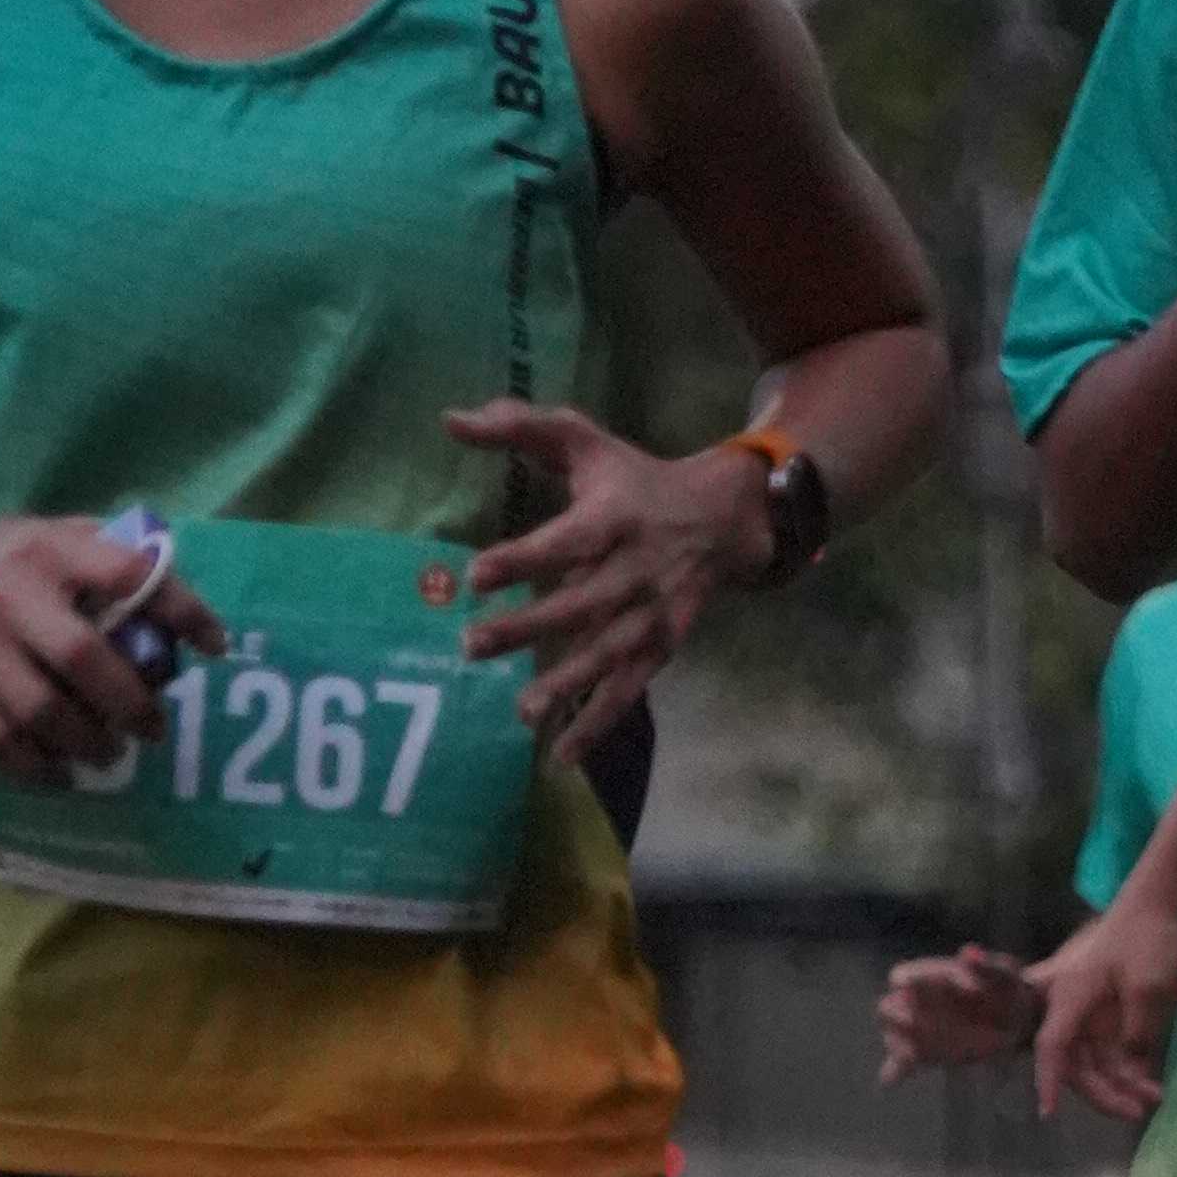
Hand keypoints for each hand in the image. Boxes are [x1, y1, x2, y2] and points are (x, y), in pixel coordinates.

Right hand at [0, 513, 223, 780]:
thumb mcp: (39, 536)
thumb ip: (98, 554)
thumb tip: (169, 582)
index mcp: (46, 550)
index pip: (129, 574)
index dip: (181, 610)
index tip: (215, 645)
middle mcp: (9, 593)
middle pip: (86, 659)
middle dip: (133, 704)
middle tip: (154, 729)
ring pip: (44, 712)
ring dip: (90, 744)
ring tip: (109, 754)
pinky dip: (38, 768)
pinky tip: (61, 772)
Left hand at [453, 404, 770, 757]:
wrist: (726, 518)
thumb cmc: (634, 479)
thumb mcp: (585, 441)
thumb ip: (520, 427)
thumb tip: (451, 421)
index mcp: (616, 515)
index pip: (568, 540)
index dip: (525, 558)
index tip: (476, 574)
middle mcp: (638, 568)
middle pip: (583, 602)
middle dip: (530, 627)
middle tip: (472, 645)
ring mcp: (653, 613)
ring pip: (609, 653)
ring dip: (567, 684)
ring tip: (522, 711)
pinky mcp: (661, 646)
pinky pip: (629, 689)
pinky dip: (599, 723)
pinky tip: (561, 754)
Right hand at [880, 945, 1040, 1082]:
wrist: (1018, 1021)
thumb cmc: (1007, 989)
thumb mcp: (1003, 973)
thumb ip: (984, 964)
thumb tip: (968, 951)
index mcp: (929, 976)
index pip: (901, 976)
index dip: (909, 982)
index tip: (923, 988)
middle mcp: (917, 1003)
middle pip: (887, 1008)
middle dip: (897, 1015)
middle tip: (914, 1020)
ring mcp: (919, 1030)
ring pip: (891, 1037)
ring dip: (900, 1044)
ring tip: (915, 1051)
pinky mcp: (925, 1054)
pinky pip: (901, 1064)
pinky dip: (896, 1071)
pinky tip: (891, 1080)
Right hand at [1027, 888, 1176, 1124]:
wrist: (1156, 908)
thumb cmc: (1145, 940)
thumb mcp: (1147, 988)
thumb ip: (1137, 1032)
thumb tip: (1132, 1069)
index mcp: (1069, 996)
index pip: (1051, 1045)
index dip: (1048, 1079)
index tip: (1047, 1111)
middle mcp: (1071, 1009)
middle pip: (1075, 1063)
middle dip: (1102, 1093)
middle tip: (1135, 1112)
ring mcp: (1089, 1014)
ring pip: (1095, 1063)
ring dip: (1120, 1085)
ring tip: (1152, 1099)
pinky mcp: (1108, 1017)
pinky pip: (1112, 1053)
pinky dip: (1130, 1070)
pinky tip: (1151, 1086)